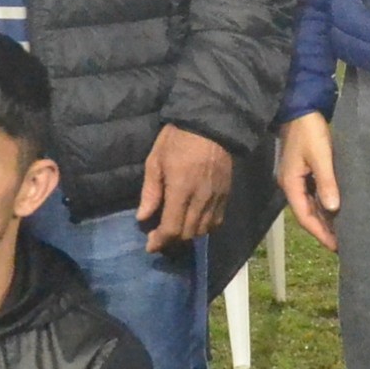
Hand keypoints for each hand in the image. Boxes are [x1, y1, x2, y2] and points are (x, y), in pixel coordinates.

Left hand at [134, 124, 232, 253]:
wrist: (212, 123)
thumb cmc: (178, 139)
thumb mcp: (155, 160)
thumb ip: (150, 192)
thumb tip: (142, 217)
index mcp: (181, 190)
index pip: (172, 228)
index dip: (160, 241)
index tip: (150, 245)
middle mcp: (201, 199)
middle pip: (188, 233)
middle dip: (172, 240)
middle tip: (160, 236)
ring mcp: (217, 197)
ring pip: (204, 230)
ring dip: (188, 235)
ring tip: (177, 229)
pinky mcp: (227, 194)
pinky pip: (217, 221)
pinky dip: (205, 227)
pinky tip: (195, 221)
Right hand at [274, 112, 340, 250]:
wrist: (300, 108)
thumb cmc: (309, 131)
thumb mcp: (320, 156)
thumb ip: (326, 182)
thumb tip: (334, 208)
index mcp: (291, 184)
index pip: (305, 216)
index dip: (320, 233)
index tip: (336, 246)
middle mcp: (291, 185)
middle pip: (307, 214)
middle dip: (323, 229)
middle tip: (342, 244)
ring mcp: (297, 178)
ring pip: (311, 205)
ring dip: (324, 218)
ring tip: (342, 231)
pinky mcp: (304, 171)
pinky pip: (314, 194)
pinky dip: (324, 204)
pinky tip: (337, 209)